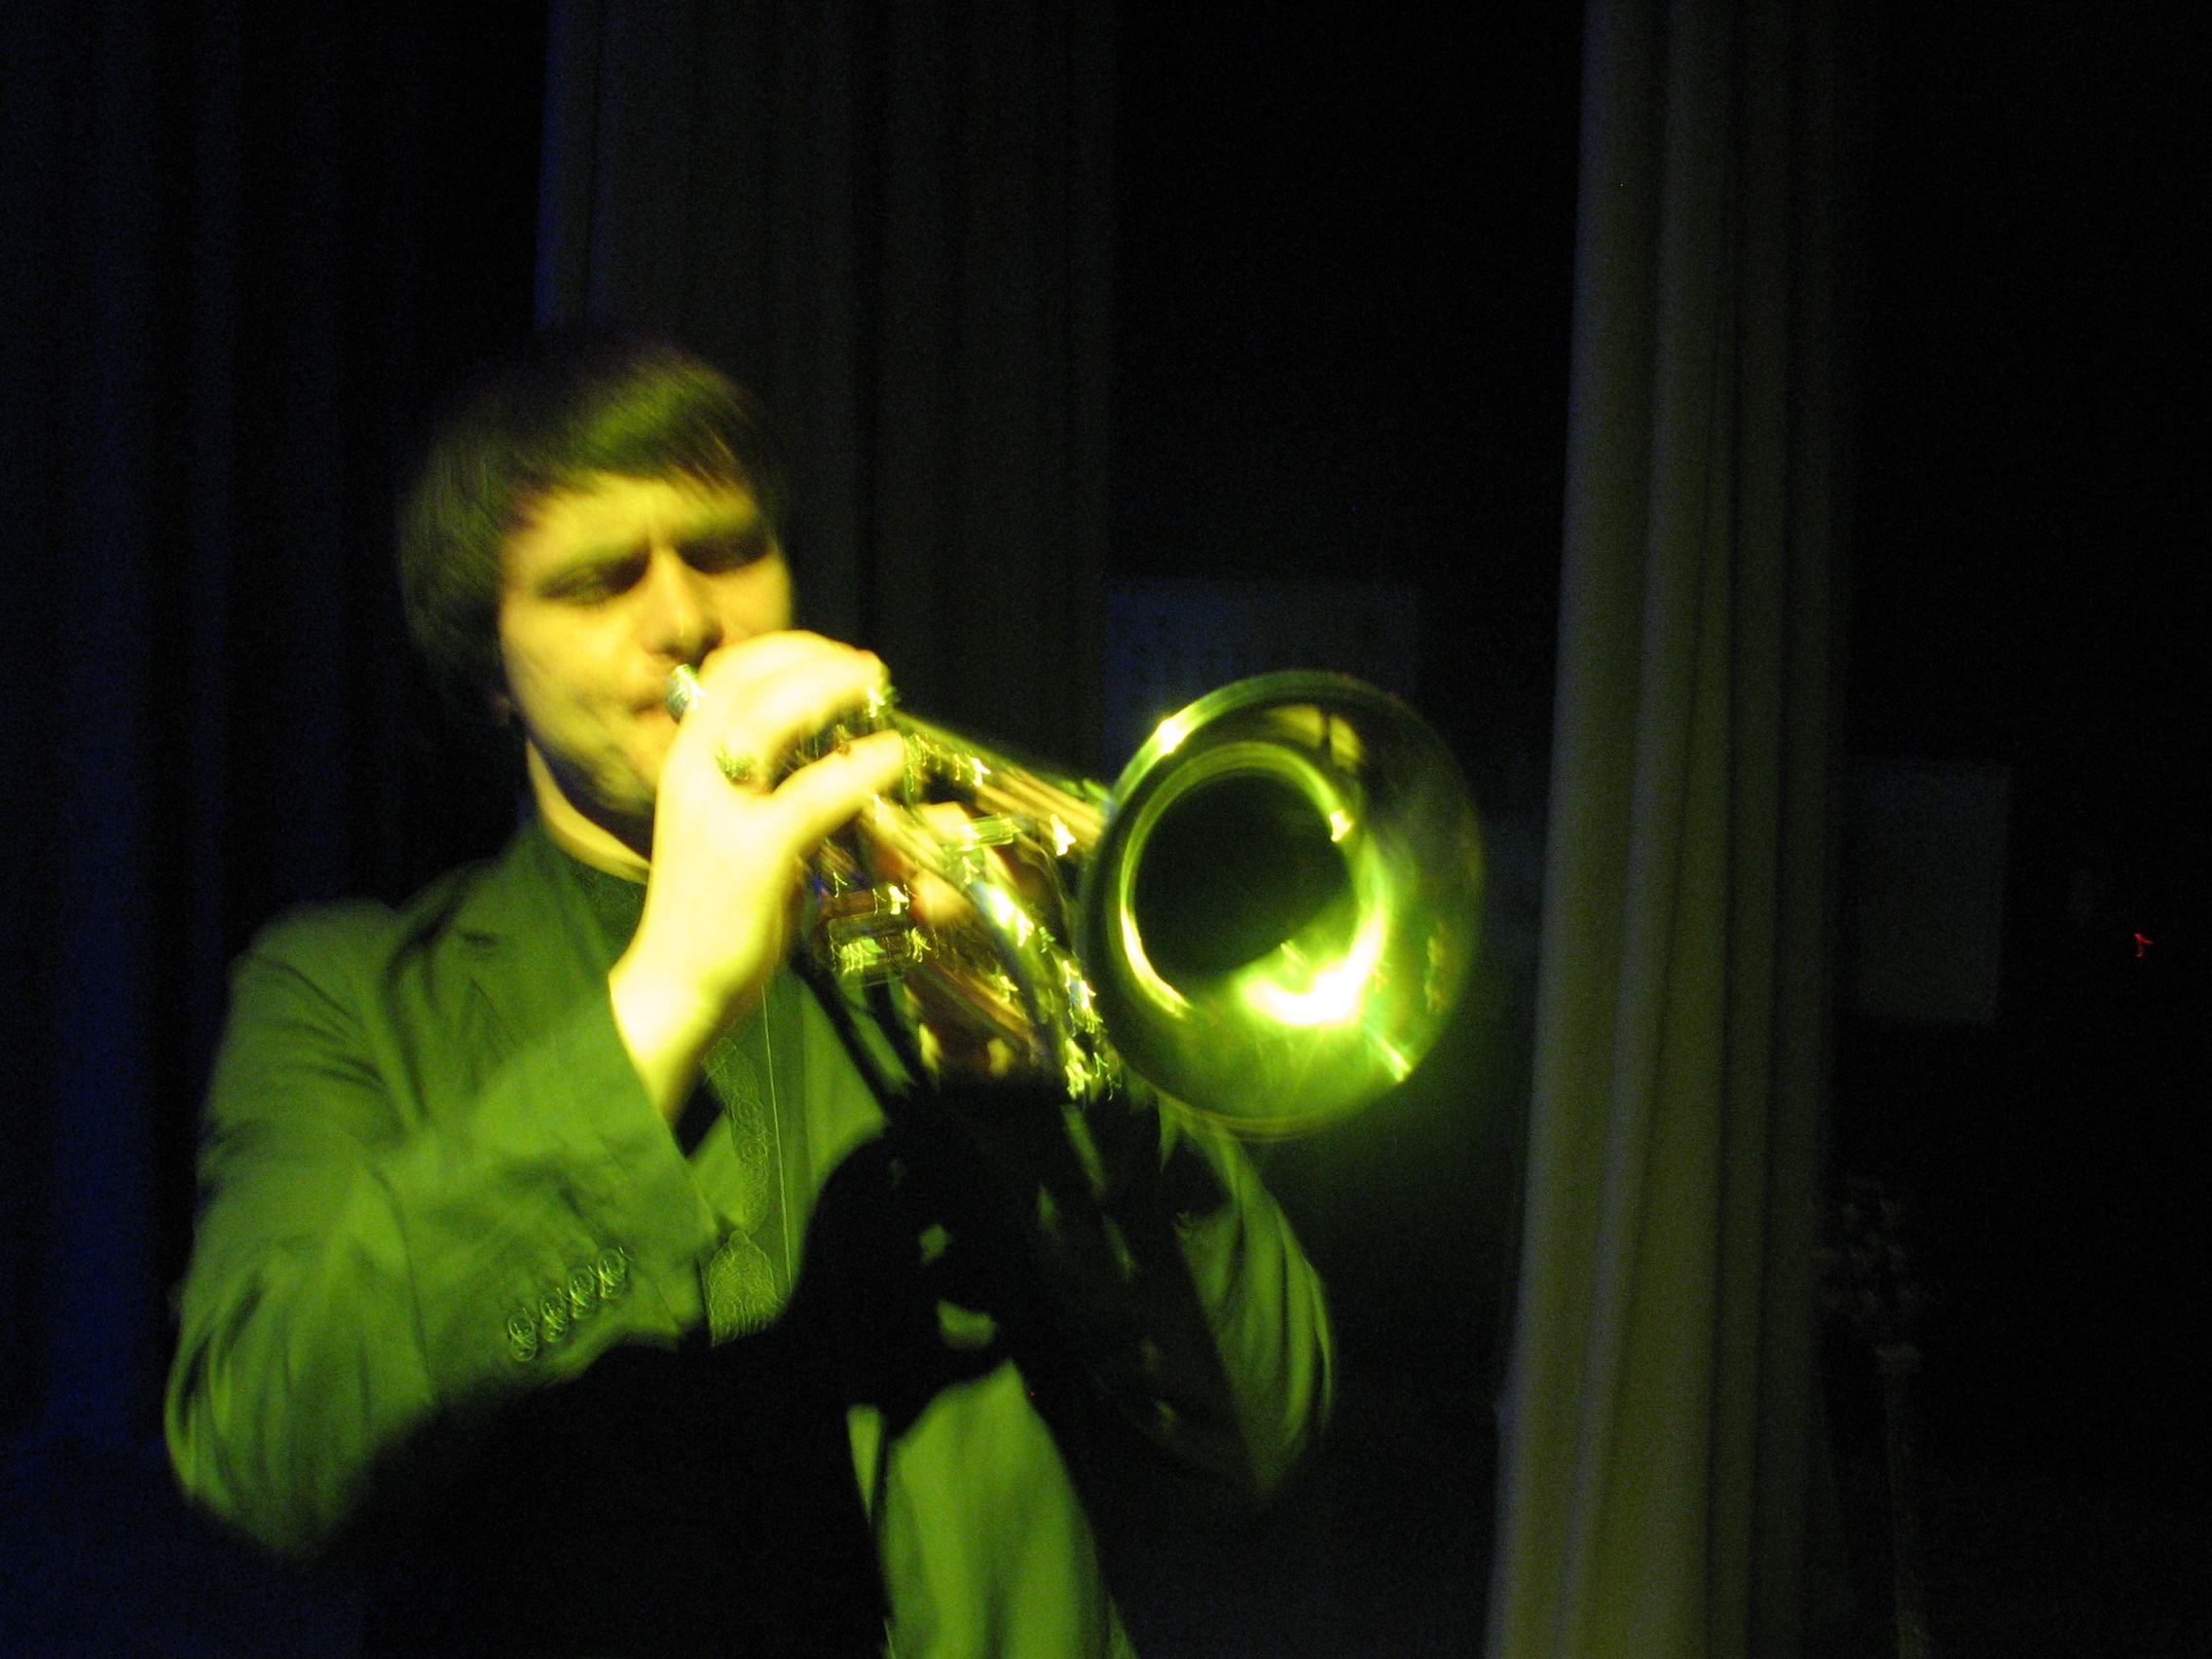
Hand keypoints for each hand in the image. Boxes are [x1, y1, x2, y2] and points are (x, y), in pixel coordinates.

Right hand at [609, 632, 906, 1117]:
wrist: (677, 983)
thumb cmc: (715, 908)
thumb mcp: (731, 827)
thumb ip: (770, 785)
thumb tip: (837, 751)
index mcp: (684, 762)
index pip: (729, 674)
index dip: (787, 651)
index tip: (837, 655)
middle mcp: (693, 775)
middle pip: (753, 684)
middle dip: (818, 662)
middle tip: (871, 669)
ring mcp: (718, 813)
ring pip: (775, 722)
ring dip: (835, 693)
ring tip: (880, 692)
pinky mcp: (752, 856)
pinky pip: (814, 795)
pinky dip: (861, 768)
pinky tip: (891, 760)